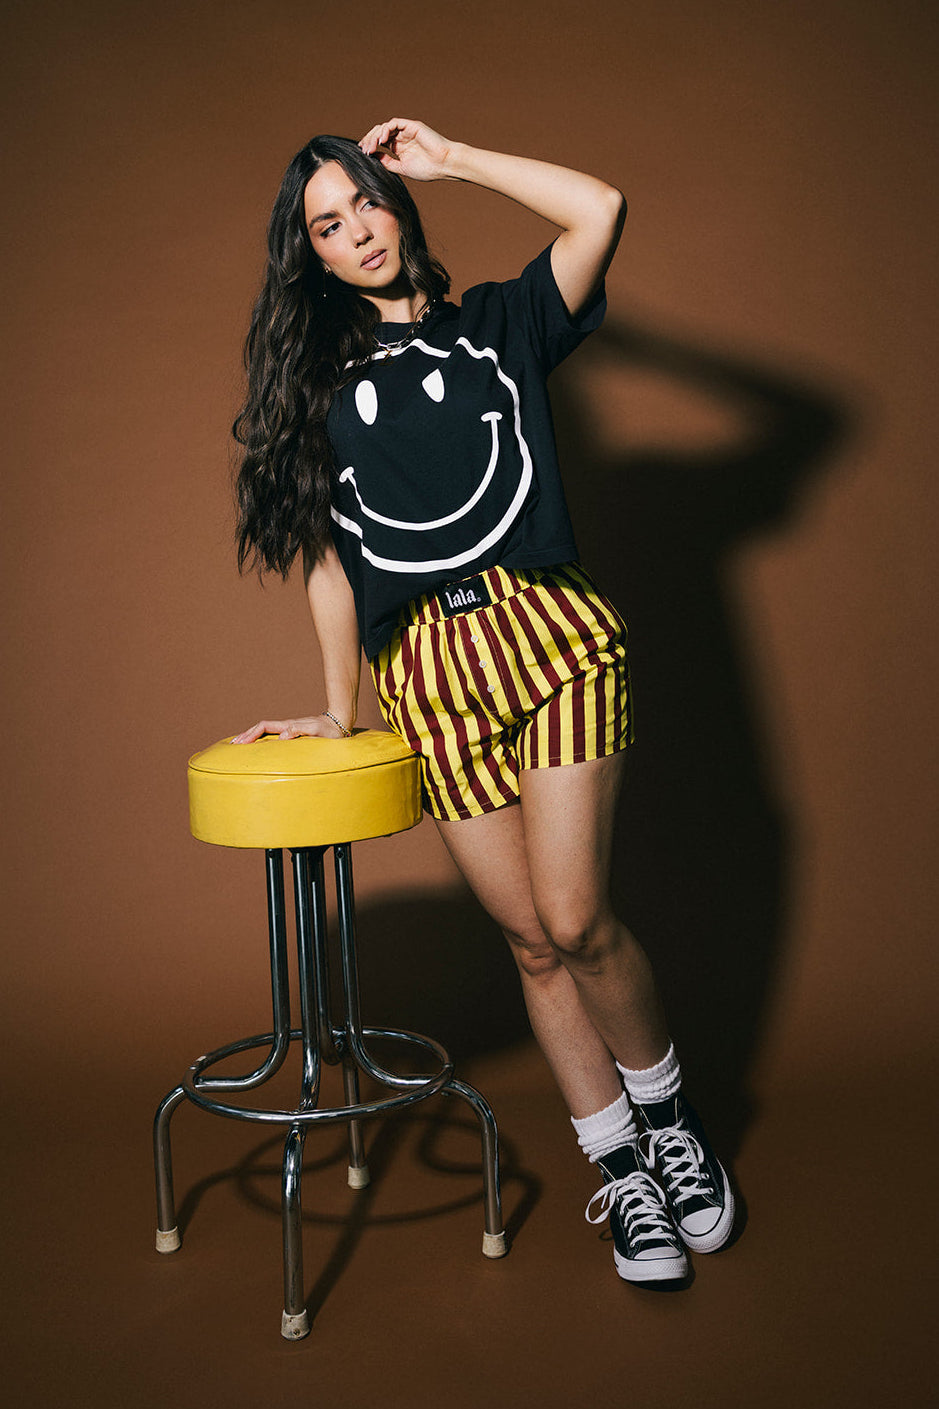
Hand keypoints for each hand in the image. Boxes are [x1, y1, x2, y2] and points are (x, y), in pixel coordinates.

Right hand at [231, 714, 347, 743]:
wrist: (339, 725)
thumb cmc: (329, 731)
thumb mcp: (316, 731)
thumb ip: (299, 731)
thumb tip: (281, 737)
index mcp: (288, 726)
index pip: (264, 727)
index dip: (251, 734)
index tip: (240, 743)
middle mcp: (286, 726)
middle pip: (260, 728)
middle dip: (245, 736)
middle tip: (232, 745)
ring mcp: (289, 730)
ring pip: (265, 732)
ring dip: (252, 737)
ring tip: (239, 746)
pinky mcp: (293, 735)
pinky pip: (273, 736)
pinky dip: (262, 740)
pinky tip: (259, 748)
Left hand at [359, 119, 453, 181]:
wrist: (443, 165)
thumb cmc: (427, 169)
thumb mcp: (401, 168)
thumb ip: (387, 162)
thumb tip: (372, 158)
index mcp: (399, 147)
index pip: (380, 142)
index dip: (370, 146)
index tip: (362, 154)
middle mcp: (401, 137)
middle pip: (380, 133)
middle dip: (370, 140)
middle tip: (364, 150)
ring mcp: (406, 130)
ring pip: (385, 127)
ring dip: (375, 136)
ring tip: (371, 147)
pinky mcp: (411, 125)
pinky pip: (394, 123)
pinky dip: (386, 129)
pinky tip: (381, 140)